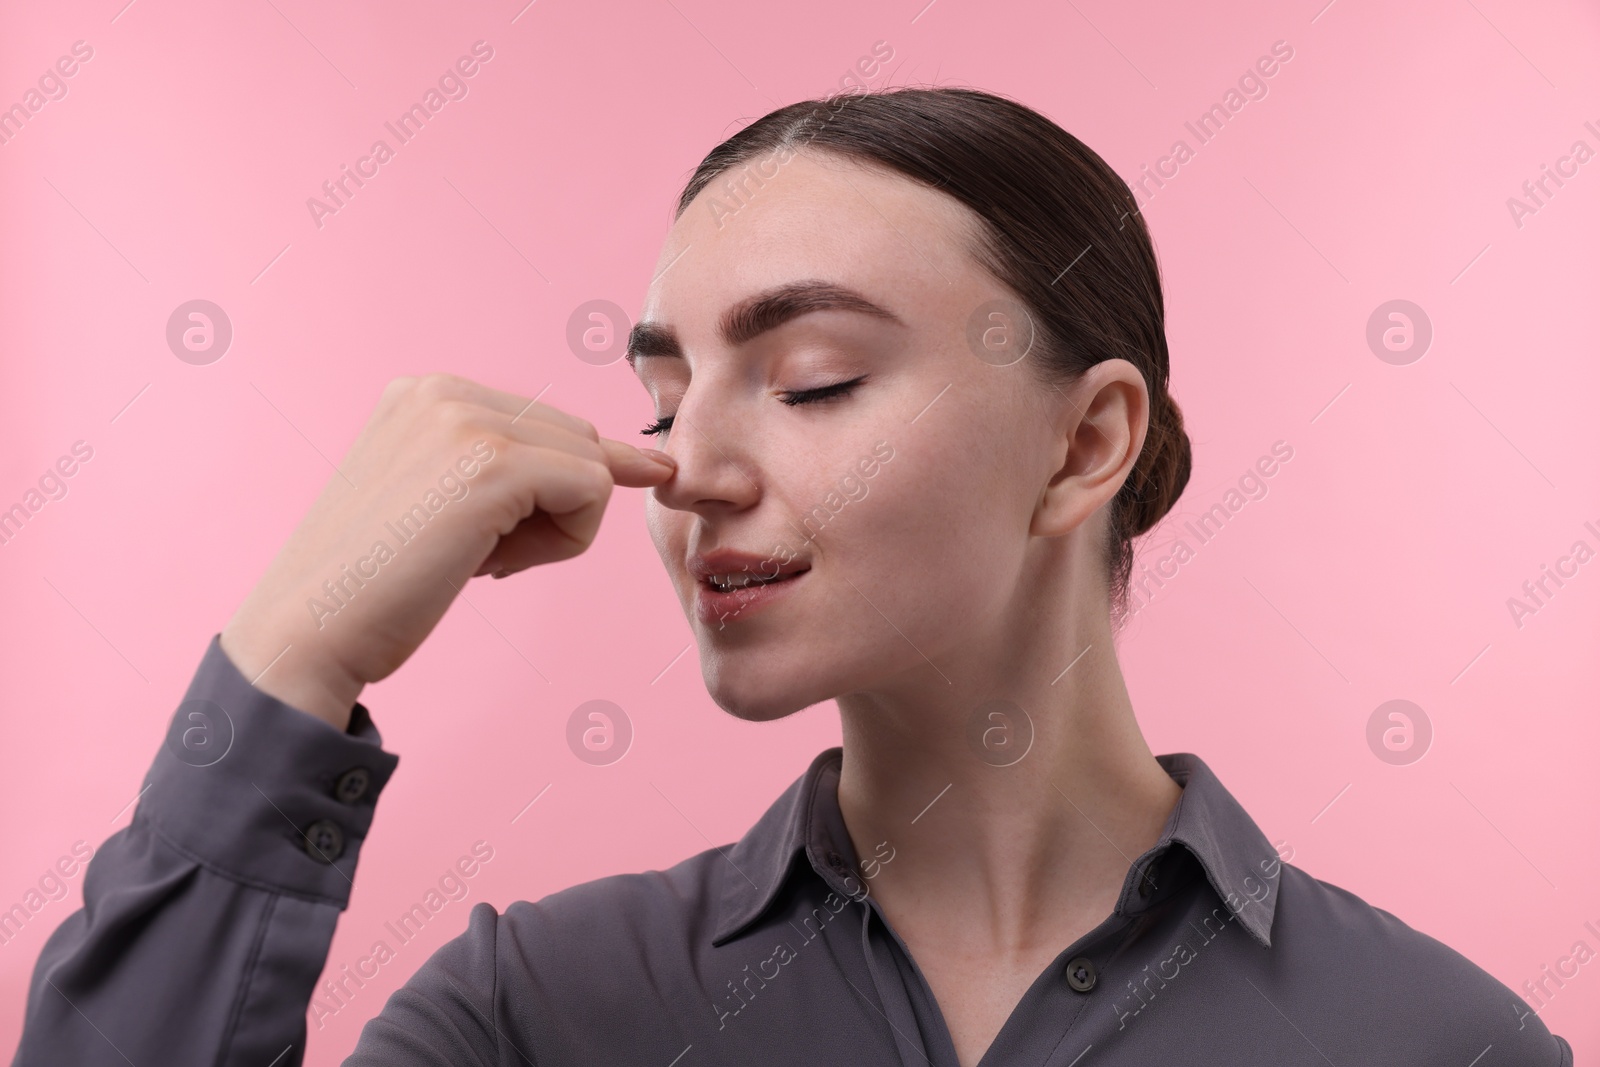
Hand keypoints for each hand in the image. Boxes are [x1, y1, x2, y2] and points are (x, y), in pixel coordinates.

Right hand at [219, 373, 674, 730]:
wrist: (306, 632)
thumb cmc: (375, 586)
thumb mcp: (439, 500)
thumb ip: (506, 469)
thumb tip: (630, 462)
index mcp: (425, 392)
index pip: (546, 426)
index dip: (540, 496)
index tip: (487, 539)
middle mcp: (445, 390)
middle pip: (577, 440)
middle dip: (553, 507)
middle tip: (477, 555)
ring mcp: (467, 420)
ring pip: (593, 464)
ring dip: (559, 528)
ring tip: (477, 559)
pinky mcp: (494, 464)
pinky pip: (595, 490)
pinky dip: (569, 541)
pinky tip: (496, 566)